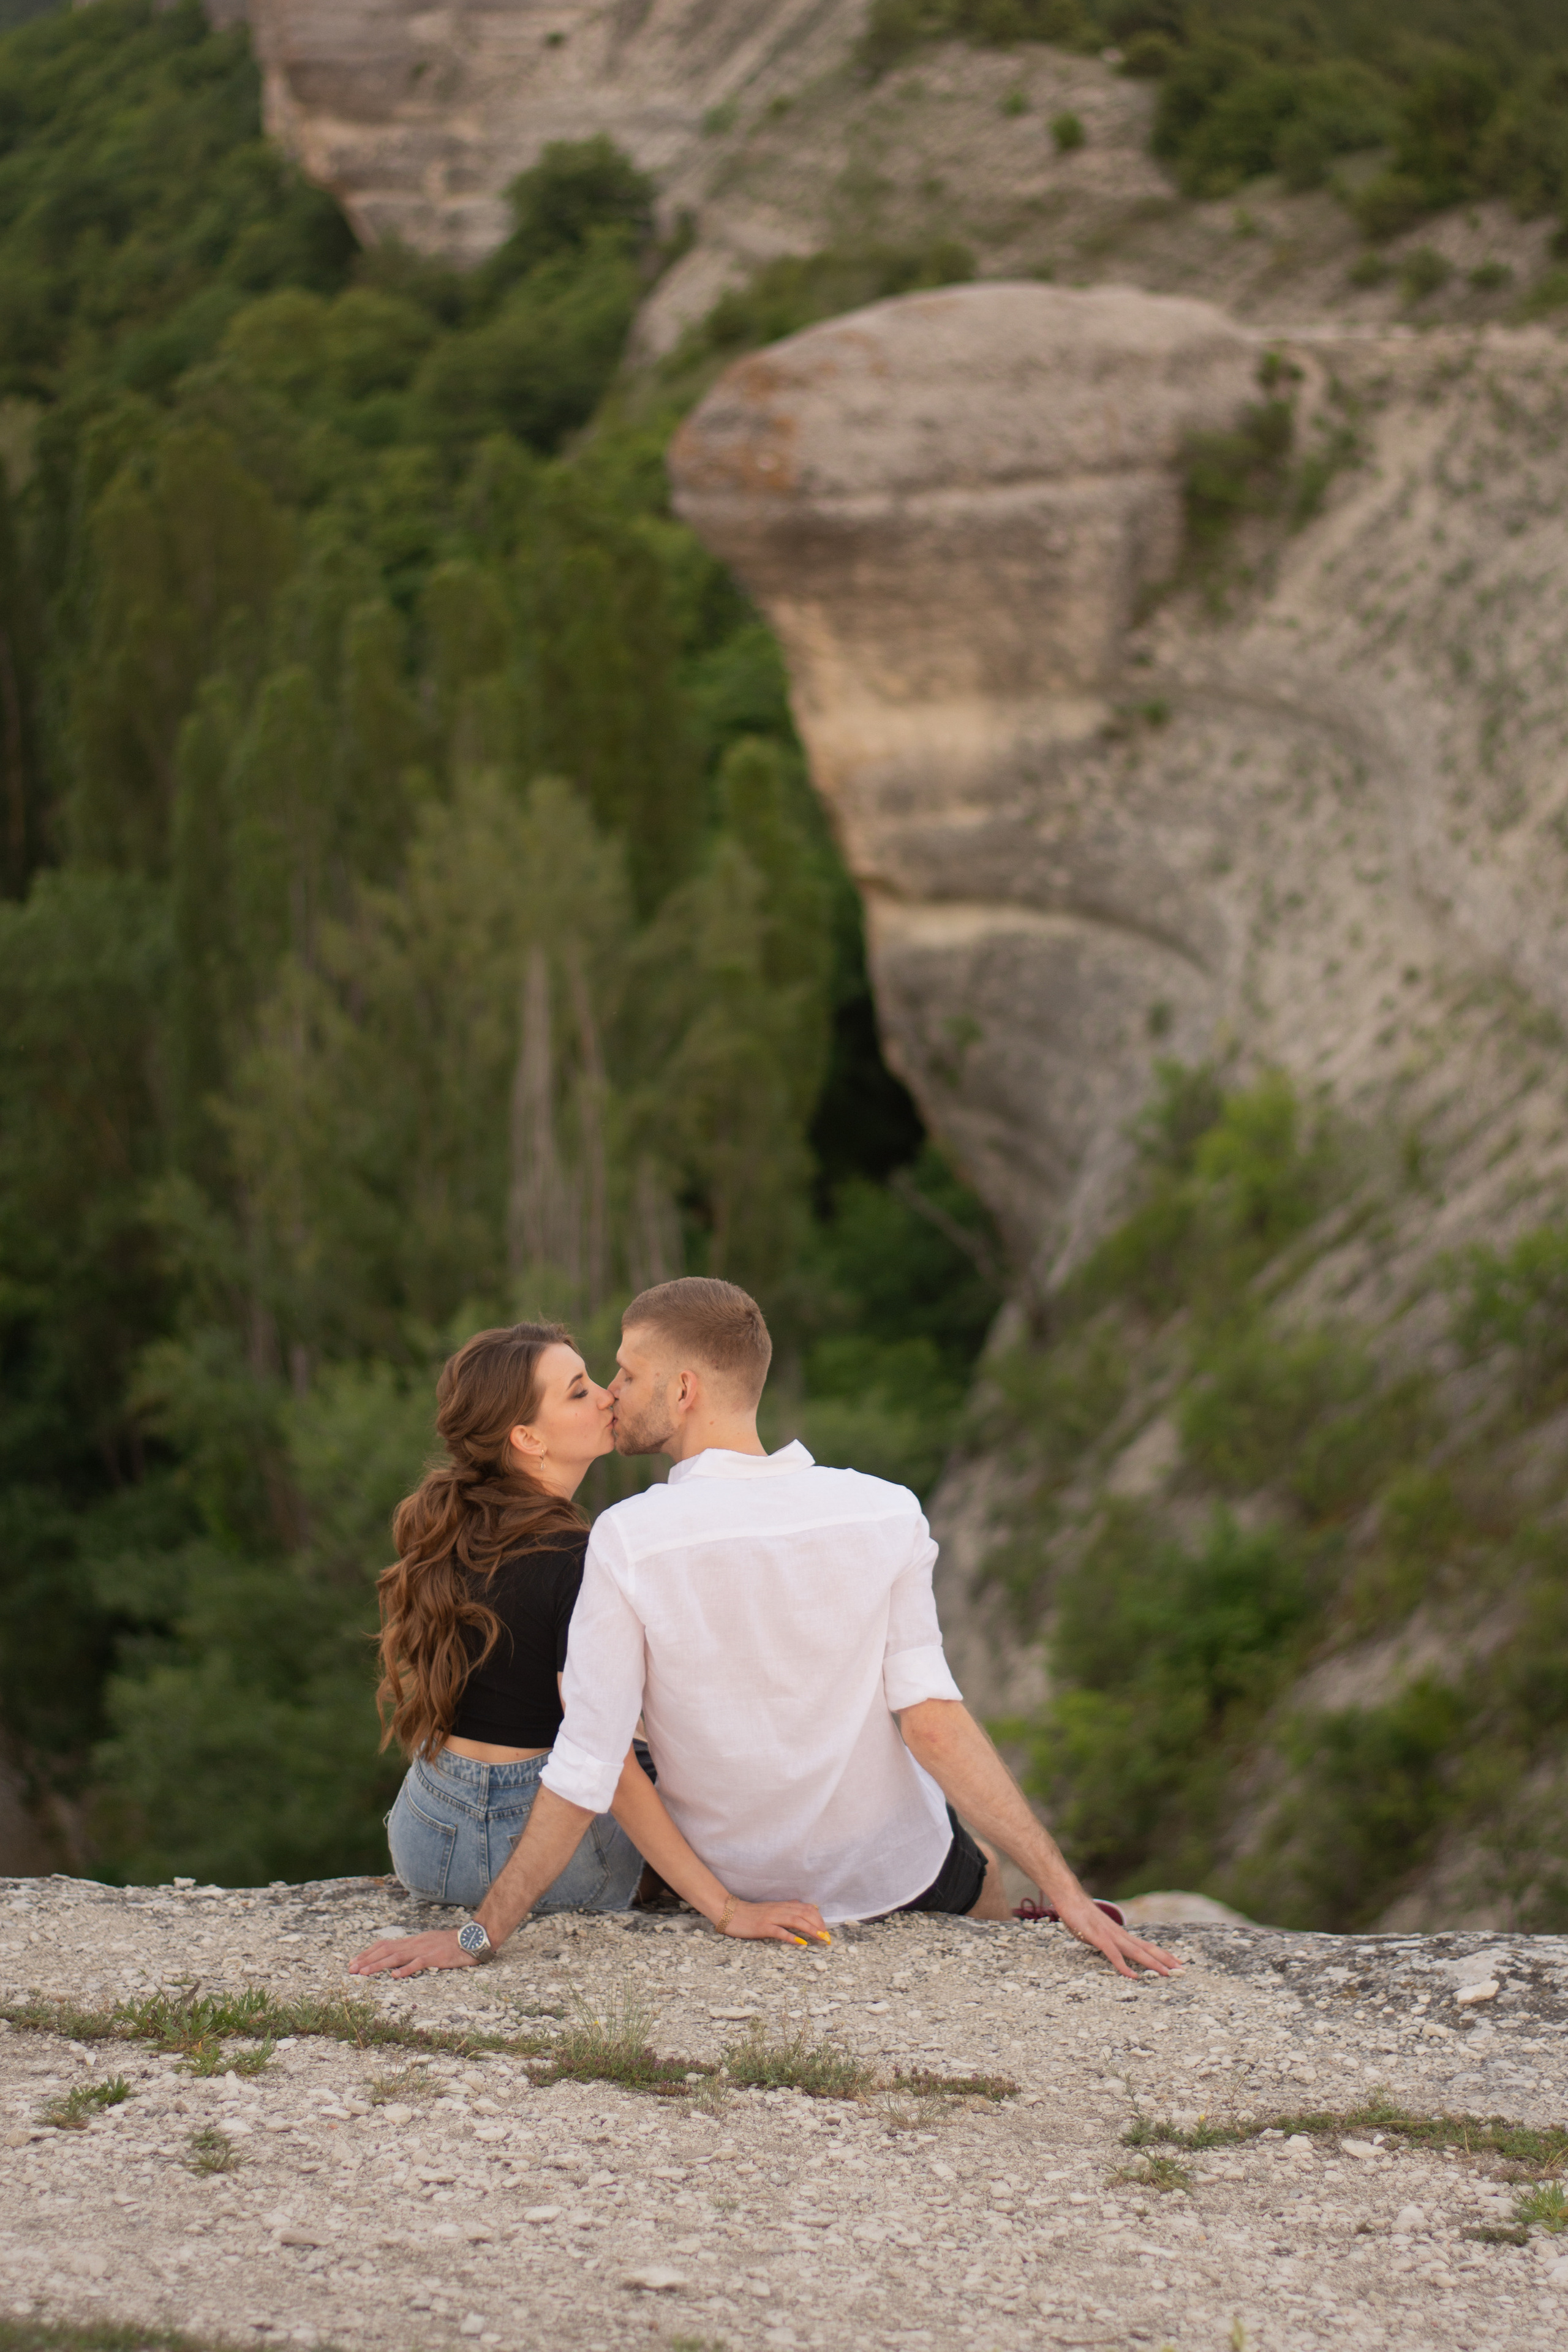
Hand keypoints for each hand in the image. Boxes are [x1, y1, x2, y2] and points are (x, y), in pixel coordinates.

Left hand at [347, 1929, 478, 1977]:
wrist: (473, 1937)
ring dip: (378, 1965)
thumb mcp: (428, 1944)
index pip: (385, 1944)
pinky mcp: (436, 1957)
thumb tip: (397, 1960)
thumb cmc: (452, 1944)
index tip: (354, 1962)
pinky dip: (406, 1969)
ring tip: (364, 1973)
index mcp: (412, 1941)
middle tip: (351, 1970)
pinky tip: (395, 1976)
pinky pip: (418, 1963)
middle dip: (366, 1960)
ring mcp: (424, 1949)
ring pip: (396, 1956)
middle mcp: (415, 1943)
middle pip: (386, 1950)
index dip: (368, 1953)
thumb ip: (413, 1950)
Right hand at [718, 1898, 830, 1945]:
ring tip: (821, 1938)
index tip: (826, 1929)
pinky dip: (792, 1936)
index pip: (806, 1908)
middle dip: (819, 1924)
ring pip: (795, 1920)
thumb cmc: (750, 1913)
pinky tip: (801, 1942)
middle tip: (827, 1937)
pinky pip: (779, 1931)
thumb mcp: (771, 1908)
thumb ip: (785, 1907)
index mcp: (782, 1905)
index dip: (818, 1918)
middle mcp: (779, 1909)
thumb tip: (801, 1906)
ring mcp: (771, 1918)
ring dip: (811, 1929)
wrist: (730, 1913)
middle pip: (804, 1913)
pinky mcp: (763, 1927)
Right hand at [1050, 1890, 1179, 1978]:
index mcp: (1121, 1934)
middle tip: (1182, 1969)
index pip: (1147, 1945)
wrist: (1070, 1898)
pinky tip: (1133, 1976)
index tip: (1177, 1962)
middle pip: (1147, 1948)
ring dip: (1152, 1964)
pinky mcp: (1098, 1938)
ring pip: (1136, 1952)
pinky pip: (1113, 1954)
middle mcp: (1120, 1934)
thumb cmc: (1082, 1915)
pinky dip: (1124, 1966)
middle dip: (1165, 1960)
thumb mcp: (1098, 1931)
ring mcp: (1110, 1936)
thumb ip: (1107, 1942)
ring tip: (1167, 1973)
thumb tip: (1111, 1951)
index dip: (1162, 1954)